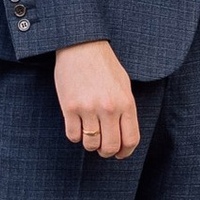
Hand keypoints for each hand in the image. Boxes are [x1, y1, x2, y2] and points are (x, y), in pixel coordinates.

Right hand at [52, 39, 140, 156]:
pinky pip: (72, 135)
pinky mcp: (69, 107)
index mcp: (126, 103)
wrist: (81, 46)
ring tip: (89, 135)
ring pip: (90, 144)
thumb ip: (126, 110)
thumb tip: (123, 136)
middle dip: (106, 152)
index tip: (119, 154)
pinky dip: (75, 136)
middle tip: (102, 149)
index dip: (125, 152)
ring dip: (90, 144)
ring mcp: (88, 108)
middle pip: (110, 146)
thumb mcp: (123, 86)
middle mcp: (109, 108)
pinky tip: (77, 127)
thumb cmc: (104, 65)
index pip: (130, 140)